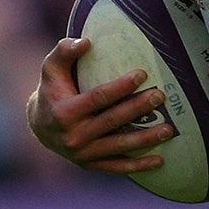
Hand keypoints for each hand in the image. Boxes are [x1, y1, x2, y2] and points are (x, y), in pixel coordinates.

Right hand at [27, 37, 174, 173]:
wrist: (39, 126)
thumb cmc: (52, 91)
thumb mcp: (51, 69)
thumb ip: (65, 52)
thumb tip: (86, 41)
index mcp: (65, 111)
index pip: (98, 98)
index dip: (121, 86)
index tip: (142, 74)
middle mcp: (74, 135)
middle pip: (113, 121)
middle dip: (138, 108)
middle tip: (159, 96)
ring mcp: (83, 154)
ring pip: (119, 146)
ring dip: (146, 139)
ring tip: (169, 129)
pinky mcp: (91, 165)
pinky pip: (118, 167)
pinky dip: (139, 166)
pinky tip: (160, 160)